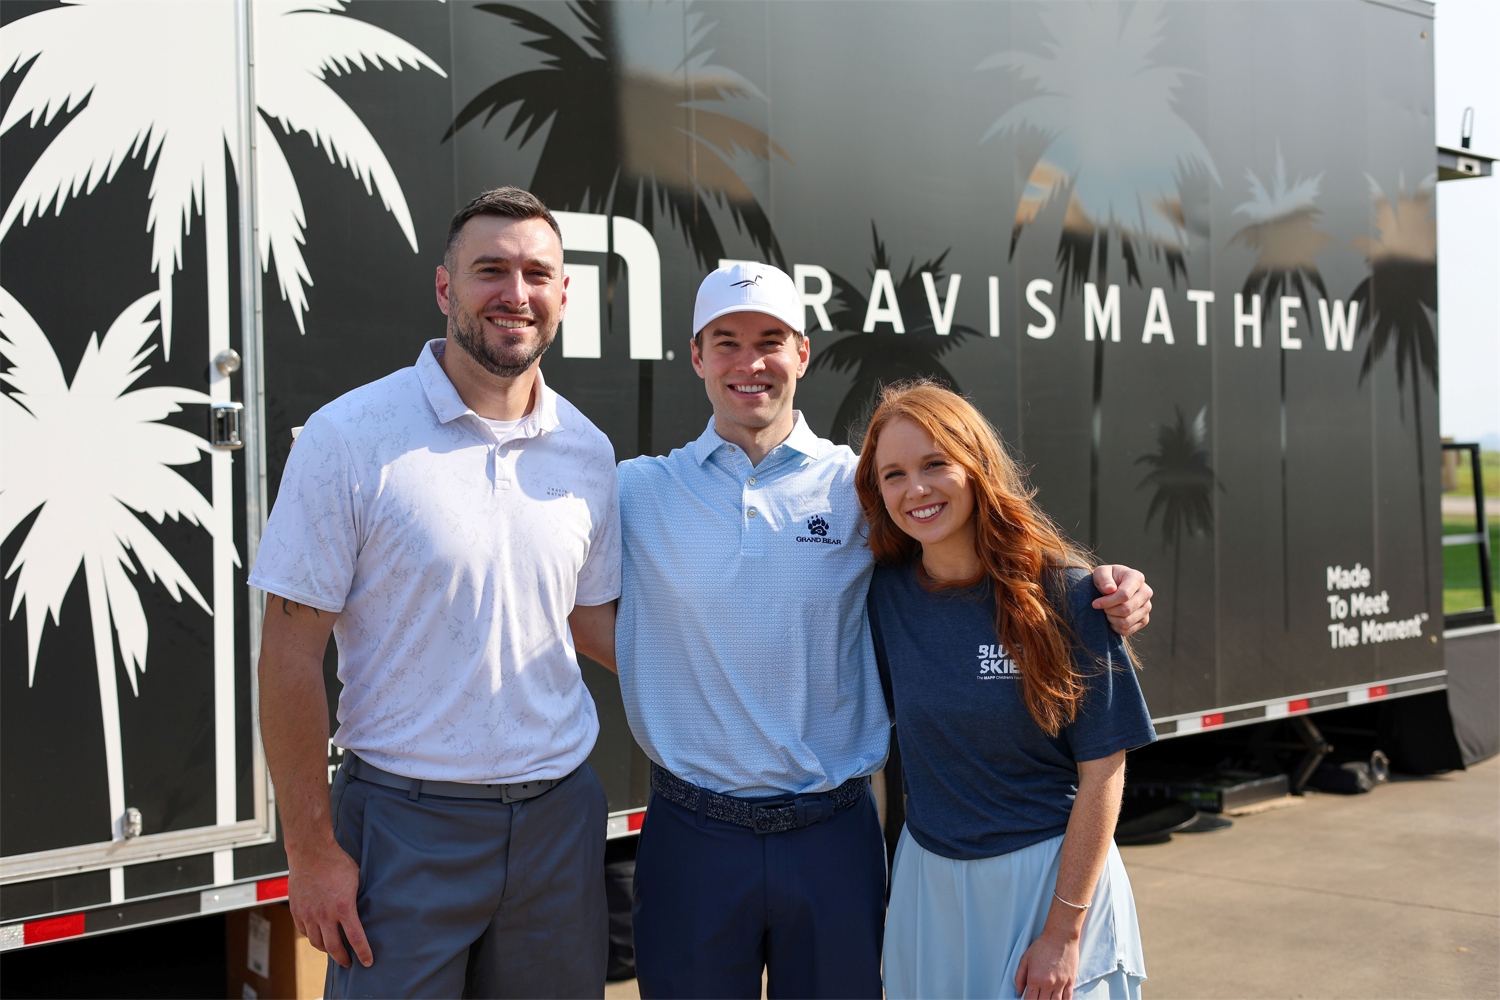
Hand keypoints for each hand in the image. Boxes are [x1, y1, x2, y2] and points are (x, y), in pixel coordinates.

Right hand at [288, 840, 371, 968]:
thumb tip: (367, 906)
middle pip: (333, 947)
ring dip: (327, 950)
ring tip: (334, 950)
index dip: (363, 952)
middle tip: (349, 962)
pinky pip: (304, 932)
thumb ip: (359, 896)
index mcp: (343, 907)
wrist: (311, 851)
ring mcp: (308, 914)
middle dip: (343, 958)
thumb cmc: (336, 861)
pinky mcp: (297, 910)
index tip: (368, 962)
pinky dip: (312, 937)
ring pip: (317, 942)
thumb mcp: (357, 878)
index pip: (355, 938)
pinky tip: (319, 936)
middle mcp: (324, 915)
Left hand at [1015, 926, 1080, 998]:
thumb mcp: (1025, 959)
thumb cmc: (1043, 945)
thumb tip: (1017, 992)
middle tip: (1037, 998)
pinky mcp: (1070, 981)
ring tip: (1046, 999)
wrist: (1060, 936)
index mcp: (1035, 978)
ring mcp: (1060, 983)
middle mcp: (1047, 984)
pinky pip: (1068, 998)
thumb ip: (1019, 977)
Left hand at [1091, 565, 1150, 636]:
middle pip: (1126, 610)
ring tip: (1107, 611)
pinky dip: (1115, 627)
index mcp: (1137, 578)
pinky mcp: (1144, 620)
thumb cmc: (1106, 578)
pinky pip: (1128, 630)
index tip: (1095, 603)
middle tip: (1102, 607)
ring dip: (1111, 619)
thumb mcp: (1100, 572)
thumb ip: (1103, 578)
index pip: (1124, 595)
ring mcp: (1146, 607)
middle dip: (1109, 610)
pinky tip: (1112, 618)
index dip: (1107, 602)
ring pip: (1126, 622)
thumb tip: (1110, 590)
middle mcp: (1146, 592)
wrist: (1112, 587)